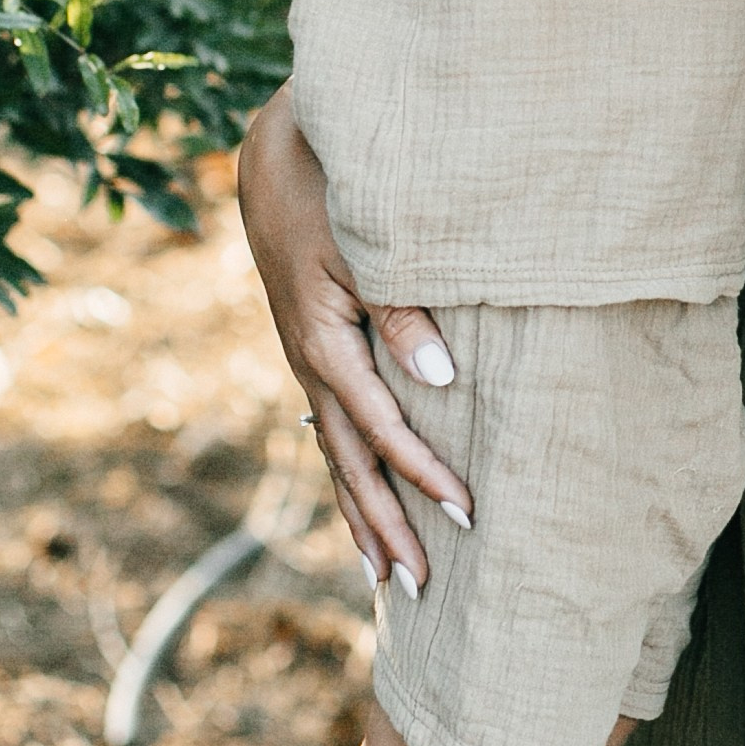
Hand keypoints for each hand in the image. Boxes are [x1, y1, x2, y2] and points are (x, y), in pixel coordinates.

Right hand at [235, 87, 474, 595]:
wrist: (274, 158)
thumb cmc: (334, 196)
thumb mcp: (370, 248)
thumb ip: (406, 312)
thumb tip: (442, 382)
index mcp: (325, 345)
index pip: (385, 431)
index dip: (427, 476)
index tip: (470, 515)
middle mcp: (311, 365)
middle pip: (352, 465)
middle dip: (388, 525)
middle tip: (425, 587)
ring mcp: (308, 362)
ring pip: (336, 456)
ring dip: (364, 515)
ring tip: (389, 576)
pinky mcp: (313, 351)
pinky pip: (332, 430)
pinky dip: (351, 475)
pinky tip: (364, 503)